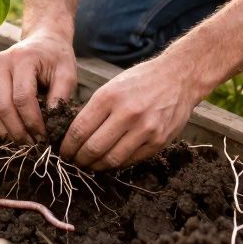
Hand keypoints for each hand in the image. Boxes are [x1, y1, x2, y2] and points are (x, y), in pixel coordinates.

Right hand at [0, 29, 77, 144]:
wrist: (43, 39)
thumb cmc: (57, 57)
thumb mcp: (67, 73)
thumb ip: (60, 97)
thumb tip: (51, 126)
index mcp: (22, 58)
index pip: (23, 98)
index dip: (33, 122)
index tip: (45, 138)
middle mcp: (0, 62)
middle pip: (4, 107)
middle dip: (19, 132)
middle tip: (35, 146)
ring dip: (9, 133)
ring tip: (26, 143)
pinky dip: (2, 126)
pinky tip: (17, 133)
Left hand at [60, 56, 205, 170]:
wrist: (179, 77)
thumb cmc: (141, 80)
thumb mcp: (113, 86)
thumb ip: (95, 109)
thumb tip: (76, 135)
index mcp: (109, 97)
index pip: (79, 130)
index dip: (68, 146)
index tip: (63, 153)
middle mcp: (126, 113)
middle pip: (93, 148)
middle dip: (79, 160)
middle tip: (74, 163)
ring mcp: (144, 129)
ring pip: (112, 159)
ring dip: (97, 166)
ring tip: (91, 165)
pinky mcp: (158, 141)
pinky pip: (131, 160)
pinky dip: (118, 164)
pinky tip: (111, 161)